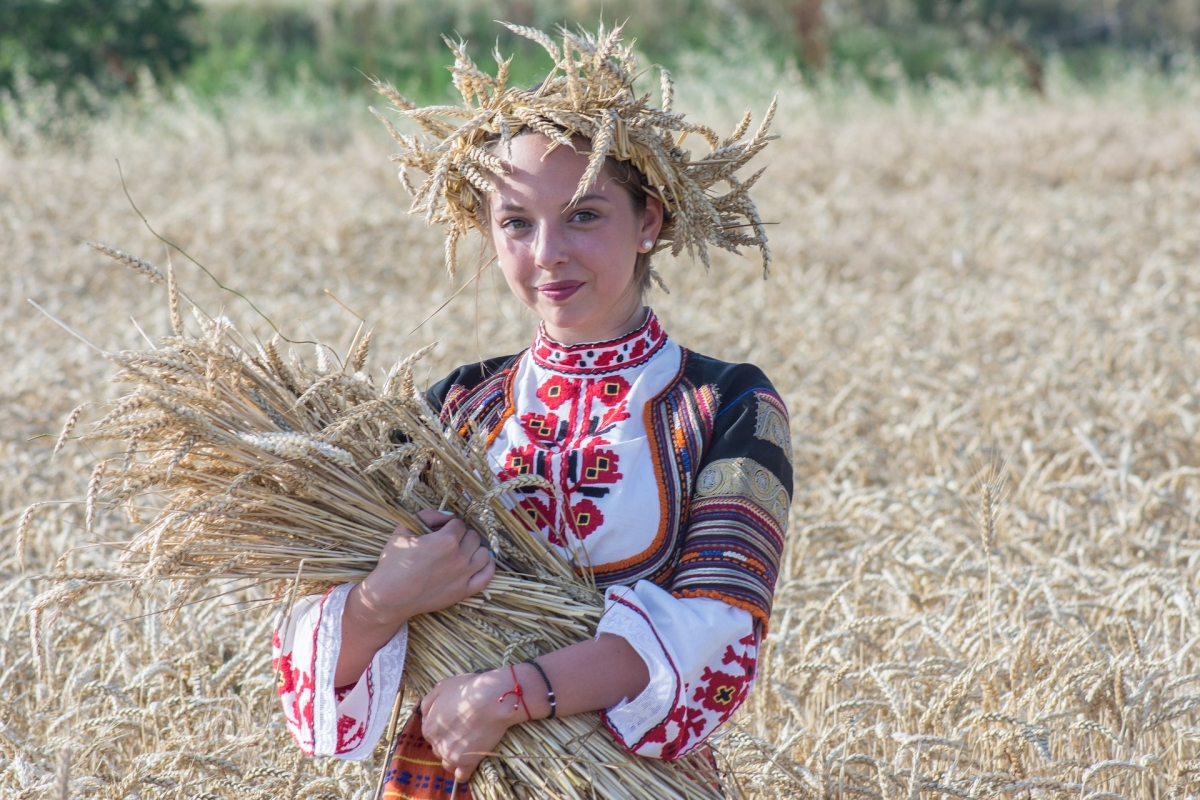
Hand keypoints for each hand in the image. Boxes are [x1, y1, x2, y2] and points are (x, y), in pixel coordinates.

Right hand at [355, 509, 495, 627]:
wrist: (389, 597)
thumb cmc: (393, 563)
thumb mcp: (403, 531)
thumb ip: (426, 516)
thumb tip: (445, 516)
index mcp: (446, 540)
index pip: (458, 524)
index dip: (448, 525)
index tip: (440, 530)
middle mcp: (459, 557)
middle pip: (473, 537)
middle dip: (462, 535)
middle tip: (449, 540)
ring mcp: (464, 576)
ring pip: (483, 554)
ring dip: (475, 548)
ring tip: (463, 550)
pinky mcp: (464, 592)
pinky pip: (487, 576)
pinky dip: (488, 567)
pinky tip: (481, 562)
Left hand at [420, 668, 526, 782]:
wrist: (493, 700)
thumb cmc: (468, 691)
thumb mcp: (442, 687)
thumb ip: (428, 702)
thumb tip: (422, 713)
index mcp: (428, 727)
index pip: (431, 733)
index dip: (443, 728)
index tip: (455, 723)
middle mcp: (436, 744)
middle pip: (439, 748)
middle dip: (448, 742)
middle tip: (463, 732)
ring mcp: (451, 756)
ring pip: (448, 763)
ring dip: (454, 757)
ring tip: (468, 747)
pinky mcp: (467, 763)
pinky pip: (461, 775)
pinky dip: (463, 771)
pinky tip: (469, 763)